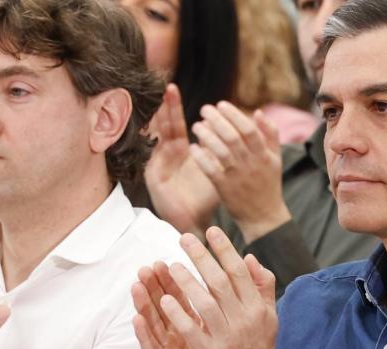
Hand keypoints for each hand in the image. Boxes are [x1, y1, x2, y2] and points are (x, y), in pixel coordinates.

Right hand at [133, 263, 232, 348]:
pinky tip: (136, 321)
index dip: (173, 281)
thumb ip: (227, 313)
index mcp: (193, 330)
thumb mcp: (226, 340)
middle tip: (147, 265)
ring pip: (153, 327)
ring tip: (136, 285)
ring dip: (143, 306)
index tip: (167, 259)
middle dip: (155, 287)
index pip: (180, 300)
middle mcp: (177, 340)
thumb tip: (231, 286)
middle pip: (162, 309)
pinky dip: (144, 337)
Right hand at [144, 86, 220, 236]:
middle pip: (167, 125)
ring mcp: (158, 163)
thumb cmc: (205, 198)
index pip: (178, 124)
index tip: (175, 88)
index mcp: (183, 151)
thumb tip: (237, 133)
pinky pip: (151, 155)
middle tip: (168, 87)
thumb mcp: (216, 169)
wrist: (194, 222)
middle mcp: (168, 154)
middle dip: (167, 106)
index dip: (176, 107)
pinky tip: (149, 126)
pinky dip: (150, 141)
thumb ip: (222, 151)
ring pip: (157, 137)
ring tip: (157, 102)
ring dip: (157, 119)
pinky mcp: (152, 175)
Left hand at [151, 227, 281, 348]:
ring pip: (204, 303)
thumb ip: (262, 286)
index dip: (225, 250)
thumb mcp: (269, 316)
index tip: (210, 231)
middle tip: (184, 238)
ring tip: (170, 266)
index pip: (239, 272)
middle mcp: (243, 320)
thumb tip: (249, 257)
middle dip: (201, 258)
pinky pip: (191, 330)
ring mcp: (226, 338)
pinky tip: (165, 299)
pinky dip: (178, 314)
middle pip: (220, 282)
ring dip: (186, 282)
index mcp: (257, 308)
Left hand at [191, 103, 287, 239]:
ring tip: (196, 125)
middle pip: (232, 137)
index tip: (220, 104)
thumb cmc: (268, 184)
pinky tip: (193, 148)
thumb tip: (257, 112)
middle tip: (204, 109)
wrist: (264, 216)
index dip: (234, 114)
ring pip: (220, 151)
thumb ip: (270, 134)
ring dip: (206, 136)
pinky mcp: (225, 189)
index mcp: (264, 155)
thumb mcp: (275, 158)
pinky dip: (201, 157)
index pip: (249, 129)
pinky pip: (210, 169)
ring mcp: (238, 177)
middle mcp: (251, 165)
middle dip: (216, 120)